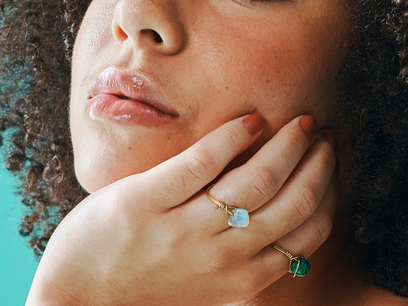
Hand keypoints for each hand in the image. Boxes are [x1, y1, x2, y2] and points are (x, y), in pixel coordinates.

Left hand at [26, 114, 337, 304]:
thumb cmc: (148, 290)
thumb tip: (286, 234)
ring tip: (298, 123)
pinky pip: (201, 162)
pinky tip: (250, 120)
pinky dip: (232, 137)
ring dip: (287, 145)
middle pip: (293, 201)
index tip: (329, 163)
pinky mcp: (144, 202)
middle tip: (321, 135)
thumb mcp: (209, 288)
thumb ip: (246, 263)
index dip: (328, 191)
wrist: (78, 302)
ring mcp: (183, 229)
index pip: (308, 231)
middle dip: (318, 162)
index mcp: (243, 278)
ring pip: (257, 179)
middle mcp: (222, 255)